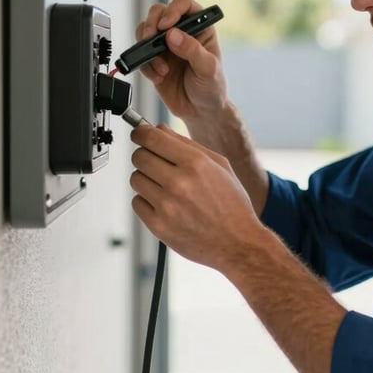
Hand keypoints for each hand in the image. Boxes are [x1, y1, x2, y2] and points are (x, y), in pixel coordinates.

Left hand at [130, 123, 266, 270]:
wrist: (237, 243)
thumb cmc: (231, 204)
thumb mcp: (220, 166)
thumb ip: (188, 144)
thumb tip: (159, 129)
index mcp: (196, 163)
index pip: (151, 138)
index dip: (140, 133)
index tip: (139, 135)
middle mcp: (179, 183)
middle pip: (139, 156)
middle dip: (145, 156)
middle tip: (156, 163)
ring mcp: (167, 206)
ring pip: (135, 179)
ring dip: (146, 179)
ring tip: (166, 187)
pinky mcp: (158, 225)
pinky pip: (137, 202)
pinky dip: (147, 201)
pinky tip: (165, 204)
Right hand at [136, 0, 227, 122]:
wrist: (201, 111)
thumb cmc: (212, 87)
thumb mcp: (208, 69)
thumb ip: (192, 50)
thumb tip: (172, 35)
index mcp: (200, 28)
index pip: (184, 4)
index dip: (173, 10)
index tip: (166, 26)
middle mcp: (181, 32)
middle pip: (158, 12)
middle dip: (152, 24)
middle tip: (151, 39)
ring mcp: (165, 45)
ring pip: (145, 30)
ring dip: (146, 46)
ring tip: (160, 65)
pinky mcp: (153, 60)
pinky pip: (140, 55)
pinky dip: (145, 65)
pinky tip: (159, 76)